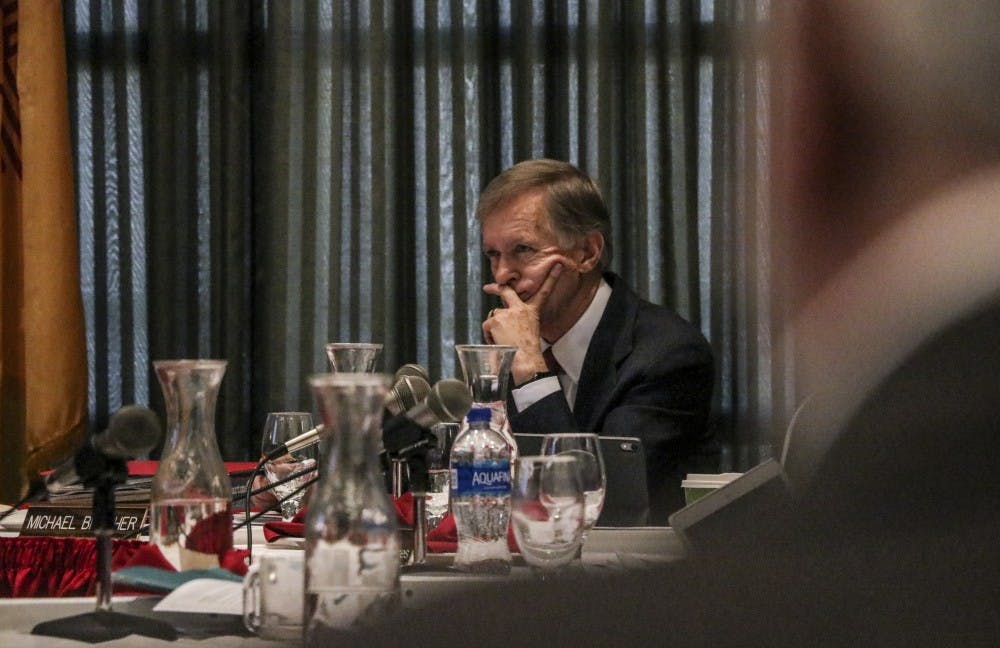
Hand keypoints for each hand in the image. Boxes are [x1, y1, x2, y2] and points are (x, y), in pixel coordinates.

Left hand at [482, 255, 564, 384]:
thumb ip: (519, 323)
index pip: (544, 292)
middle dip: (496, 288)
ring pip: (493, 316)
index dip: (552, 278)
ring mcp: (507, 312)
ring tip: (502, 340)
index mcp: (532, 312)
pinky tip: (497, 342)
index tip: (558, 265)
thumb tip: (506, 323)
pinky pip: (486, 326)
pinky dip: (488, 335)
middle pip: (507, 292)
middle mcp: (520, 309)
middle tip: (487, 288)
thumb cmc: (528, 351)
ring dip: (493, 327)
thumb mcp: (529, 332)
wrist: (524, 358)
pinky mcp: (496, 318)